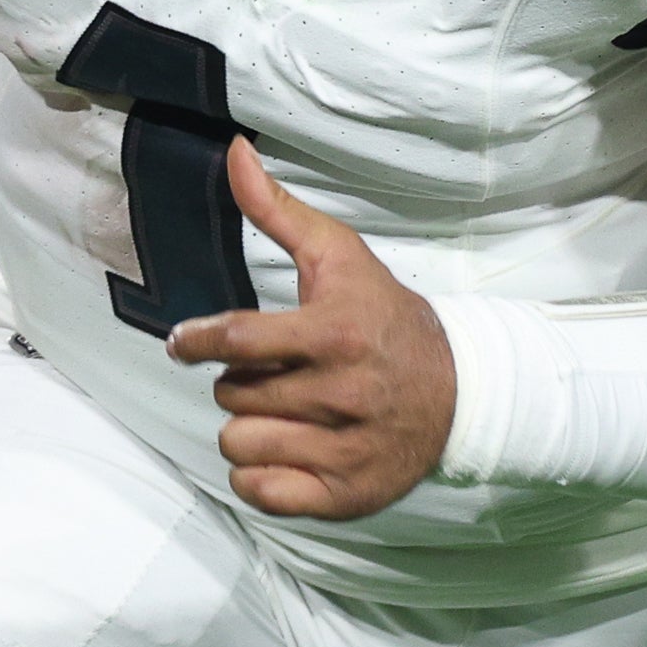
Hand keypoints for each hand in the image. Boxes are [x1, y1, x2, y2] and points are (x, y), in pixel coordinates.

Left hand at [167, 138, 456, 520]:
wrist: (461, 393)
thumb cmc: (388, 320)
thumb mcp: (340, 258)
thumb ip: (279, 209)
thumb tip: (234, 152)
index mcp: (336, 333)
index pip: (237, 342)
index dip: (198, 341)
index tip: (186, 343)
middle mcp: (342, 394)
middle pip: (232, 395)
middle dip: (239, 381)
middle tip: (274, 373)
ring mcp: (344, 449)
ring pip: (238, 444)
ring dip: (248, 427)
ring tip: (283, 411)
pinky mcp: (344, 494)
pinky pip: (259, 492)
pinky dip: (260, 474)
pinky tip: (288, 448)